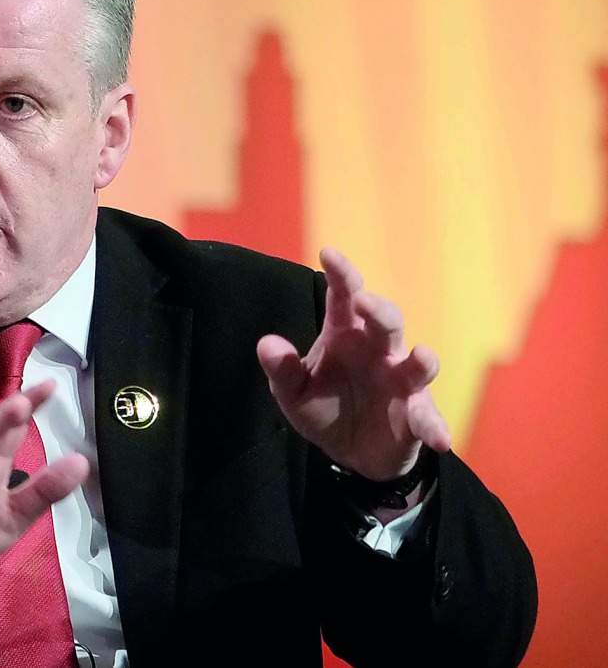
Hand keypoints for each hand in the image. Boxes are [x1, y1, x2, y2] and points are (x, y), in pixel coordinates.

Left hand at [256, 248, 452, 480]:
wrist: (347, 451)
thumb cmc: (321, 406)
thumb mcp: (292, 391)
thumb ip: (282, 369)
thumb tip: (266, 343)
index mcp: (345, 334)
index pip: (343, 297)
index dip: (341, 274)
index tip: (328, 253)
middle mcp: (377, 350)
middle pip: (386, 321)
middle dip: (378, 310)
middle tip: (364, 302)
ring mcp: (400, 381)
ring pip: (417, 365)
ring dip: (422, 361)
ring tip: (421, 358)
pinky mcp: (416, 415)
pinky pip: (428, 418)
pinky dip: (435, 426)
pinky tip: (439, 439)